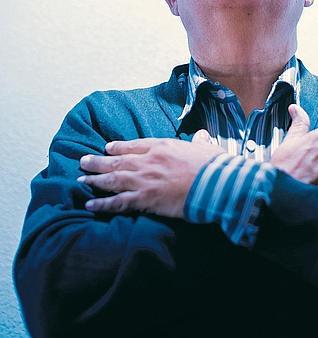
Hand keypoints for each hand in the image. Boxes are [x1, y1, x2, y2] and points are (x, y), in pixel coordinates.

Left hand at [77, 130, 221, 217]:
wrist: (214, 183)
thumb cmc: (212, 165)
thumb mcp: (206, 147)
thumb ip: (199, 141)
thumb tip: (202, 136)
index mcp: (162, 146)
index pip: (135, 145)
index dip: (118, 147)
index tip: (107, 148)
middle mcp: (148, 161)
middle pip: (117, 160)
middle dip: (98, 161)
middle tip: (83, 161)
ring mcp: (144, 180)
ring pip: (112, 179)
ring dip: (94, 179)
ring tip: (80, 178)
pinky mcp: (145, 199)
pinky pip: (118, 202)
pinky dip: (102, 204)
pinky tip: (89, 204)